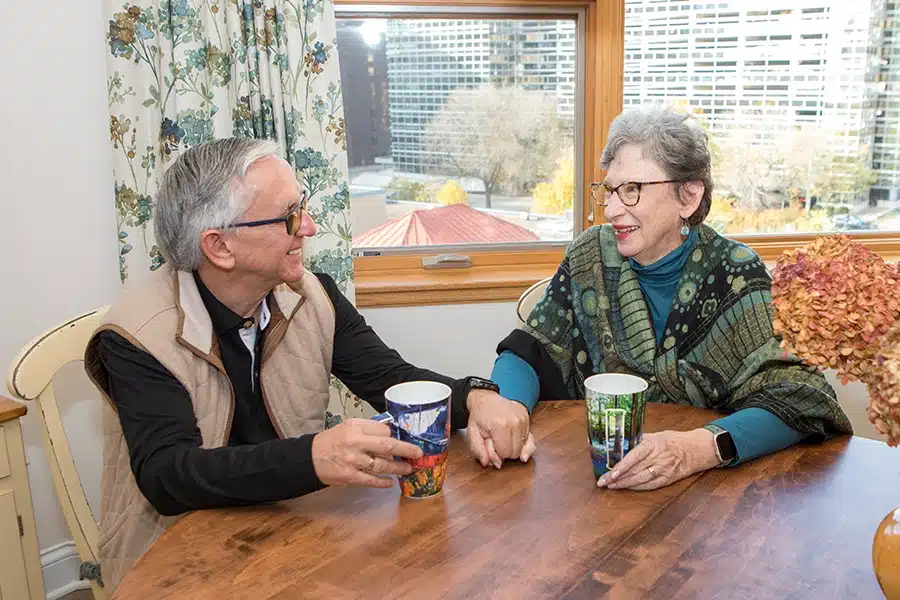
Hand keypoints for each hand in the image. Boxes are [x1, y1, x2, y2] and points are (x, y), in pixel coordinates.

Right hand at [311, 419, 422, 487]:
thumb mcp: (348, 427)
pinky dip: (383, 482)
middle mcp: (355, 443)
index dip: (397, 435)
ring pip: (382, 465)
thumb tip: (392, 432)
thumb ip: (368, 428)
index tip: (408, 438)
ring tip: (407, 469)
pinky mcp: (350, 476)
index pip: (383, 430)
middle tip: (418, 453)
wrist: (310, 457)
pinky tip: (391, 483)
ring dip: (398, 468)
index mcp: (356, 427)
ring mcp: (353, 460)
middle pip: (387, 446)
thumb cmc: (332, 441)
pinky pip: (371, 480)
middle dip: (406, 450)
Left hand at [466, 389, 535, 468]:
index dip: (496, 453)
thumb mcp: (472, 434)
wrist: (486, 399)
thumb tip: (488, 463)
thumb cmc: (479, 416)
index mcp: (499, 425)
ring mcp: (523, 419)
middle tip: (495, 440)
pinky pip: (530, 440)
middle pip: (516, 452)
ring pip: (524, 448)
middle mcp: (514, 421)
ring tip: (503, 437)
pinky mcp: (527, 418)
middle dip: (505, 451)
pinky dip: (521, 442)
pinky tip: (513, 438)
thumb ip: (478, 450)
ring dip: (513, 446)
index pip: (505, 454)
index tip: (490, 443)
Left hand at [595, 428, 719, 490]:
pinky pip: (650, 485)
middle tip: (602, 481)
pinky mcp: (668, 479)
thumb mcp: (656, 435)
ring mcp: (664, 470)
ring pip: (641, 480)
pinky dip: (636, 488)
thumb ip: (638, 440)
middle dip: (617, 477)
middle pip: (635, 470)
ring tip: (611, 485)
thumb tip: (618, 442)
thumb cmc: (673, 440)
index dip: (622, 466)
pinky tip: (626, 487)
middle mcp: (659, 458)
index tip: (610, 472)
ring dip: (624, 484)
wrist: (696, 450)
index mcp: (654, 444)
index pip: (634, 456)